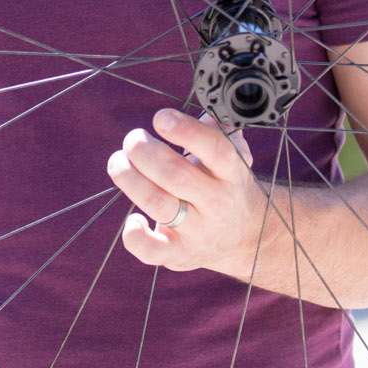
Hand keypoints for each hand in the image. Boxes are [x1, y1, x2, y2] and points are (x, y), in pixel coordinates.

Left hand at [107, 109, 266, 276]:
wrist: (248, 236)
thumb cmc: (228, 184)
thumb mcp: (235, 156)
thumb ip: (220, 131)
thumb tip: (207, 113)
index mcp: (232, 174)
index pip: (216, 150)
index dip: (187, 131)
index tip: (161, 118)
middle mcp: (217, 203)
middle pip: (176, 176)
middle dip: (145, 152)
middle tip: (133, 139)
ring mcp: (198, 232)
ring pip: (158, 205)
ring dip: (130, 179)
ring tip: (118, 161)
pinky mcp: (179, 254)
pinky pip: (151, 251)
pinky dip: (134, 236)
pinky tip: (133, 219)